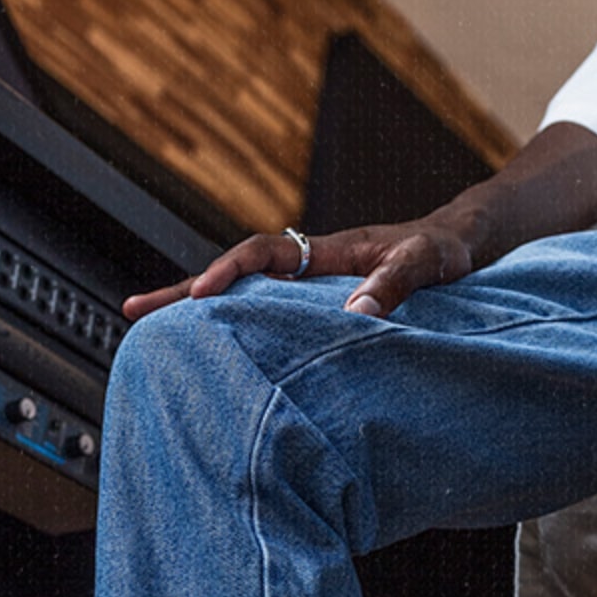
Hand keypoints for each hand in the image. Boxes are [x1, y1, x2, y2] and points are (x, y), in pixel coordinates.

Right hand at [123, 220, 478, 320]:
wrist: (461, 244)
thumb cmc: (445, 249)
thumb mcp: (426, 263)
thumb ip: (395, 284)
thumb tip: (356, 318)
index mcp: (326, 250)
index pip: (262, 252)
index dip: (230, 270)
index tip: (202, 294)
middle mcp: (309, 265)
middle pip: (235, 275)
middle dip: (185, 292)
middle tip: (135, 312)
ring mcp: (311, 287)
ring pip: (246, 297)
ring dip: (203, 313)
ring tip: (153, 335)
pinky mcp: (321, 308)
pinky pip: (271, 316)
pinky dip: (241, 329)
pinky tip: (221, 352)